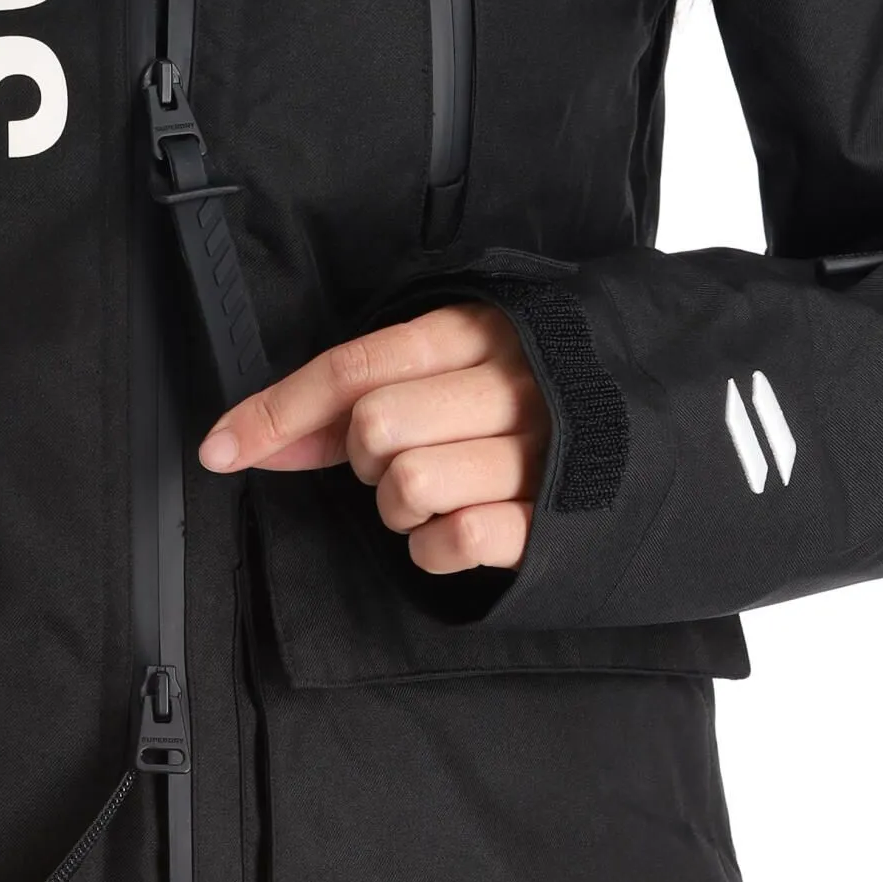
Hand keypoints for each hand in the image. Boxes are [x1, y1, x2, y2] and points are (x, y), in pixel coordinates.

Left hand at [197, 303, 549, 572]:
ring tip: (436, 497)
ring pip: (410, 484)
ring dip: (399, 509)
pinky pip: (456, 540)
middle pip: (375, 427)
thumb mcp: (447, 377)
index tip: (218, 449)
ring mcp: (543, 449)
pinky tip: (454, 533)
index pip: (354, 367)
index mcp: (477, 331)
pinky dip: (434, 550)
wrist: (664, 430)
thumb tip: (242, 441)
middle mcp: (512, 381)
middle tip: (399, 463)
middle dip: (365, 460)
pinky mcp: (558, 518)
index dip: (276, 410)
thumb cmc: (525, 405)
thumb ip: (346, 405)